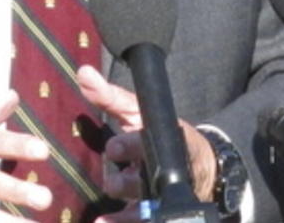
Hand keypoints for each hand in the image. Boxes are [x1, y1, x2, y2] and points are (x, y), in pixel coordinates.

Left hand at [75, 66, 215, 214]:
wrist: (200, 166)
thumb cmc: (160, 132)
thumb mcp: (138, 111)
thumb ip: (109, 95)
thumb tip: (83, 74)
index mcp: (158, 141)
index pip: (143, 143)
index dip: (129, 146)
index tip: (113, 148)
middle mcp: (159, 170)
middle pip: (140, 179)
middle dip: (125, 180)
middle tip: (112, 180)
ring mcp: (157, 195)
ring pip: (140, 206)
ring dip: (123, 208)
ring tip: (105, 212)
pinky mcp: (153, 213)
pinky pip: (137, 221)